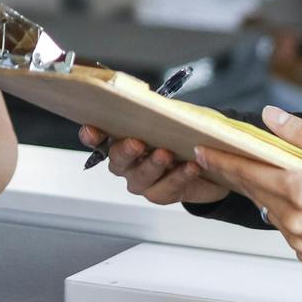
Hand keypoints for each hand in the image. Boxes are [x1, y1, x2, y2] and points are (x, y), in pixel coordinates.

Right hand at [77, 125, 228, 206]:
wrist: (210, 165)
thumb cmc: (187, 135)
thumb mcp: (179, 115)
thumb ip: (168, 111)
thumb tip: (160, 107)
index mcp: (124, 137)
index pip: (99, 137)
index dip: (91, 135)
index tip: (92, 130)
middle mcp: (127, 162)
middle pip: (117, 159)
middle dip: (125, 151)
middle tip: (138, 143)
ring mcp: (142, 180)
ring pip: (139, 177)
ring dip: (153, 165)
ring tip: (167, 154)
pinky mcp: (160, 194)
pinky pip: (166, 188)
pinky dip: (179, 176)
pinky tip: (191, 166)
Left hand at [193, 107, 301, 264]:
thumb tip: (270, 117)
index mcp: (301, 192)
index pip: (248, 173)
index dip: (222, 161)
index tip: (201, 150)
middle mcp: (296, 221)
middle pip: (254, 192)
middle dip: (235, 173)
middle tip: (216, 156)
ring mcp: (301, 241)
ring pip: (268, 210)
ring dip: (263, 192)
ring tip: (260, 171)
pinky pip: (285, 228)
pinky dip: (284, 211)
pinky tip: (295, 197)